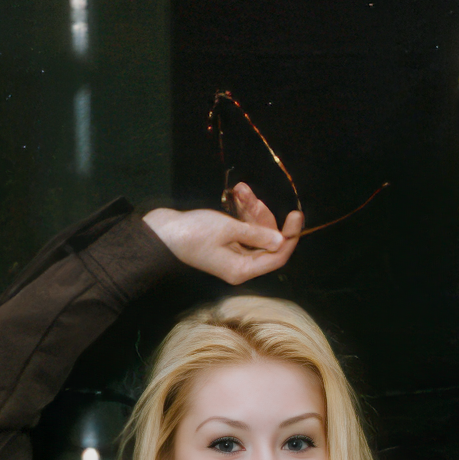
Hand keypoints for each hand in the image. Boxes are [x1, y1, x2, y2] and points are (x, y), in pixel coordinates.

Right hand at [143, 182, 303, 285]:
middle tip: (252, 198)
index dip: (289, 236)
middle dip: (263, 217)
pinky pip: (242, 227)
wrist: (161, 231)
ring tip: (240, 190)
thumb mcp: (228, 229)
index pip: (277, 257)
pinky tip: (236, 193)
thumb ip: (257, 234)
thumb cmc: (193, 233)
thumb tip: (280, 241)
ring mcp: (232, 254)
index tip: (297, 215)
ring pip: (255, 231)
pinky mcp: (224, 242)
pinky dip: (241, 211)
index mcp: (242, 269)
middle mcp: (240, 265)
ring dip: (250, 209)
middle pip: (267, 242)